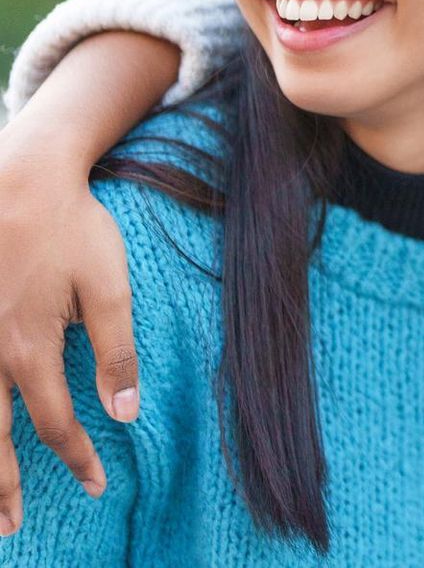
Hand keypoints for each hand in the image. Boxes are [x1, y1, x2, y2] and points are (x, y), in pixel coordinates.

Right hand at [0, 136, 138, 533]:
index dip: (78, 458)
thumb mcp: (109, 286)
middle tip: (10, 528)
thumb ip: (116, 350)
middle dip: (3, 487)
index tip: (98, 485)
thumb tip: (126, 411)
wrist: (19, 179)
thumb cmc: (71, 229)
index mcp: (30, 349)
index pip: (56, 423)